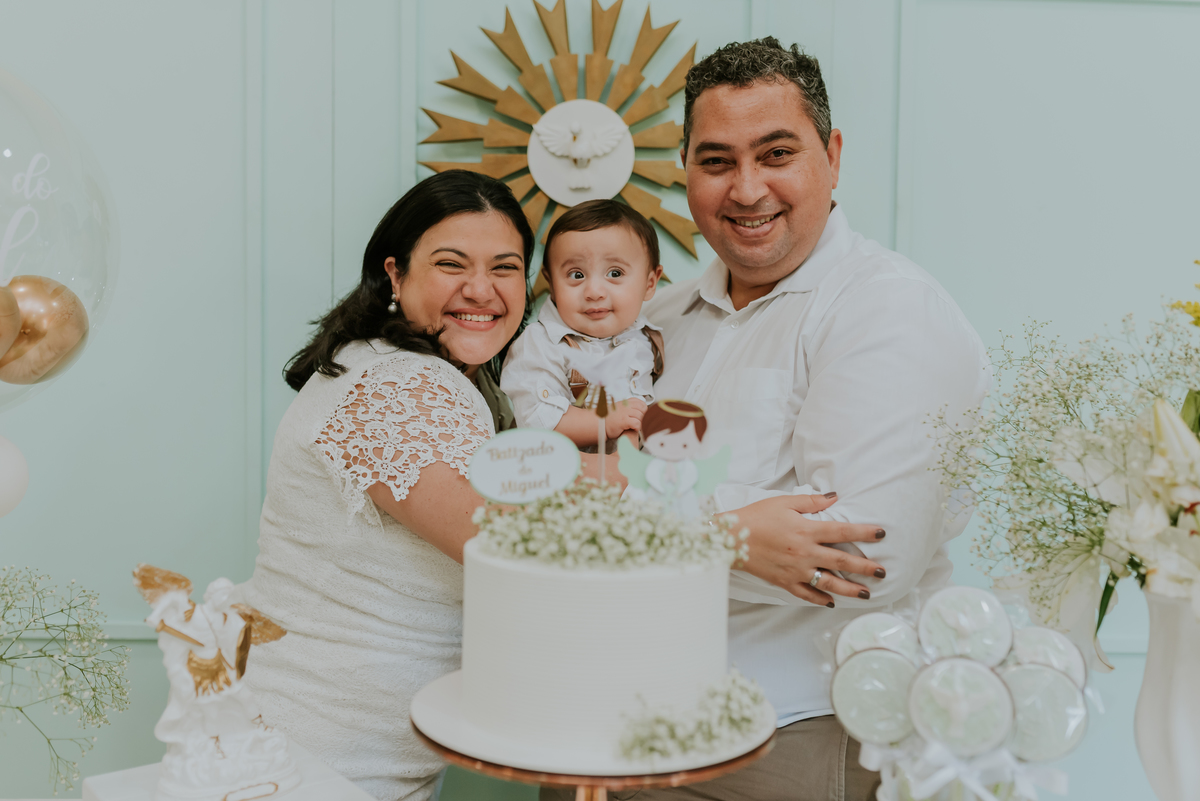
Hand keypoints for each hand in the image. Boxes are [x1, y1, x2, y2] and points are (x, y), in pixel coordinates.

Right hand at [603, 398, 646, 439]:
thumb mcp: (618, 409)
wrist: (599, 424)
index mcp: (625, 402)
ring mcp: (624, 413)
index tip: (642, 415)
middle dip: (643, 417)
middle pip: (643, 409)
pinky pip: (636, 423)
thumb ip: (628, 407)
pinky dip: (637, 427)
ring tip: (636, 426)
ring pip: (641, 416)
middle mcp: (625, 406)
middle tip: (639, 422)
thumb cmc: (608, 419)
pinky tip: (634, 429)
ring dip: (640, 422)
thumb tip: (639, 410)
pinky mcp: (624, 421)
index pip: (641, 403)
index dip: (644, 410)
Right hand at [722, 493, 885, 606]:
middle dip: (865, 567)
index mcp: (806, 530)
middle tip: (883, 572)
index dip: (865, 532)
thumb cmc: (756, 516)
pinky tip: (832, 602)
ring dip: (850, 589)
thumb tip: (835, 497)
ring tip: (866, 594)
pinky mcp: (784, 581)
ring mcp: (795, 570)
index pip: (842, 531)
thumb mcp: (784, 502)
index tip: (882, 534)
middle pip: (841, 560)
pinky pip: (806, 594)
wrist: (730, 538)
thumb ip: (811, 501)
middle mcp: (804, 552)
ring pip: (828, 583)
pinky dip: (820, 600)